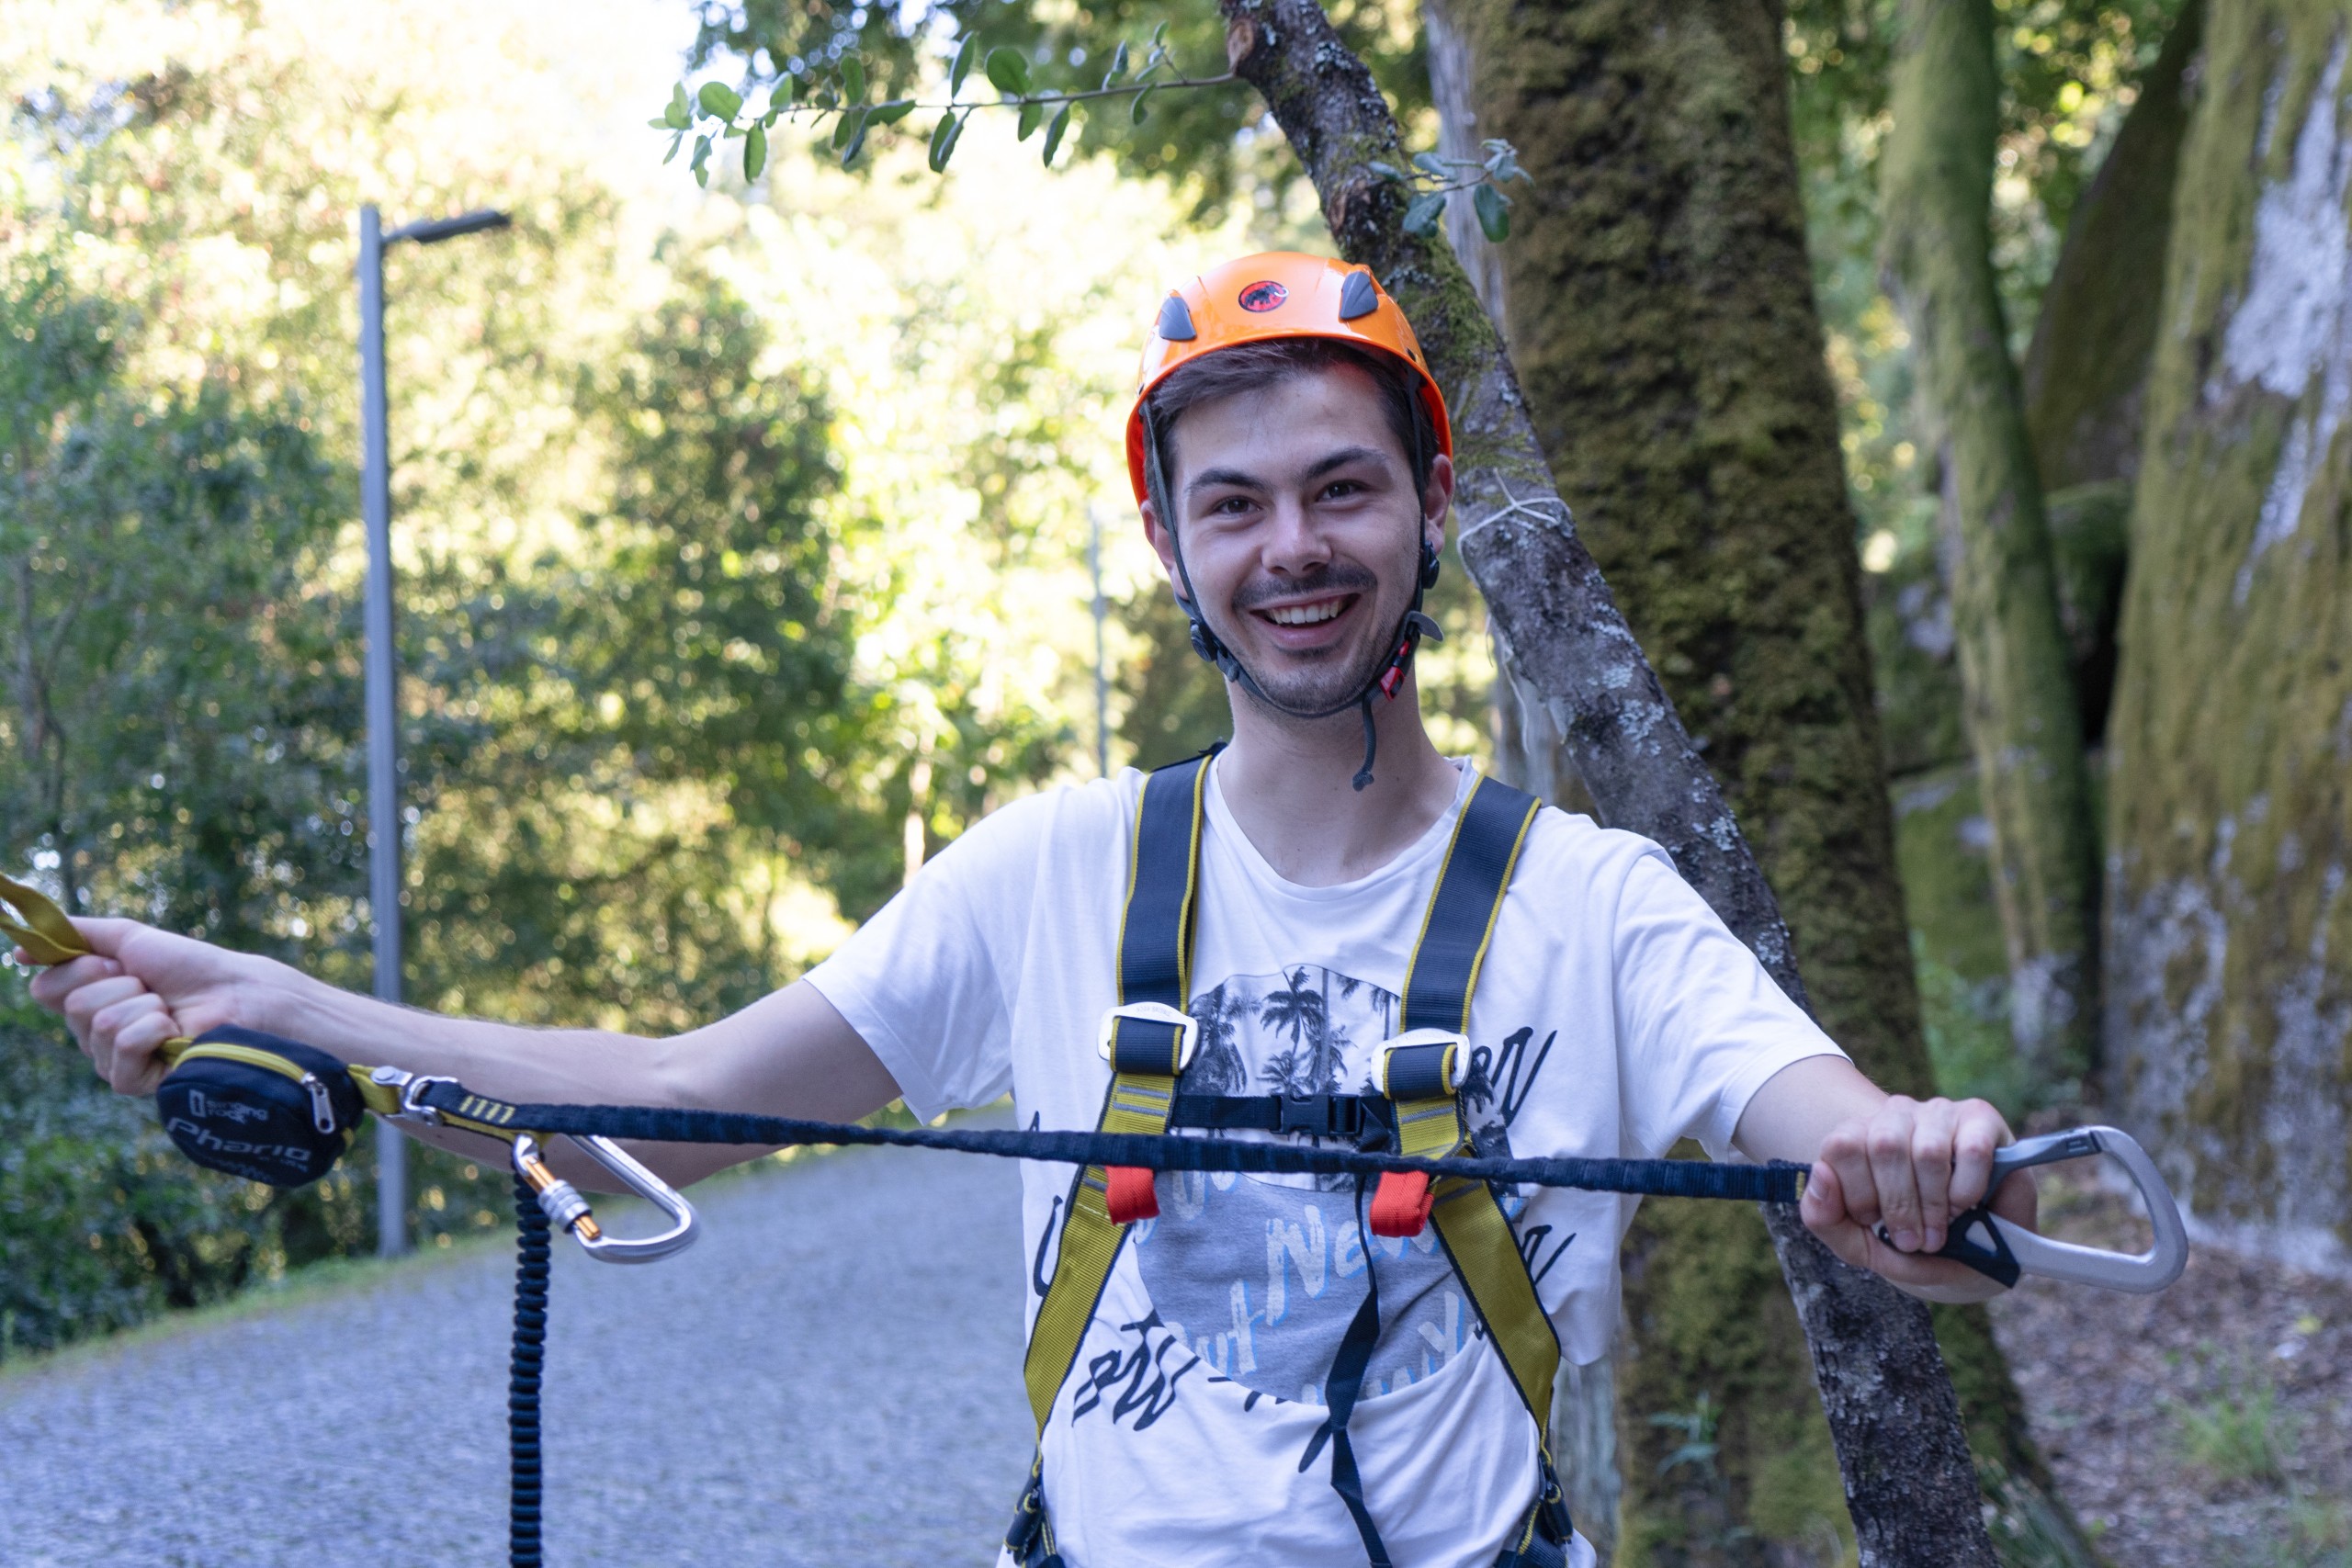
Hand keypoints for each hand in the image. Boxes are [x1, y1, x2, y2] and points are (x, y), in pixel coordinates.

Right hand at [21, 918, 274, 1096]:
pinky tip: (174, 1033)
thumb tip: (20, 950)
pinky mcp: (135, 1082)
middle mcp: (92, 1035)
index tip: (116, 961)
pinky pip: (124, 1048)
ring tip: (170, 1009)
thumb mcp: (127, 938)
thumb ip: (74, 936)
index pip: (47, 988)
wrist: (237, 991)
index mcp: (86, 1002)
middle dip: (122, 985)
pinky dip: (154, 1029)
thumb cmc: (189, 966)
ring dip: (145, 1005)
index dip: (83, 968)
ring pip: (102, 1023)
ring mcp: (111, 1062)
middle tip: (152, 987)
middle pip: (75, 1005)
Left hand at [1799, 1094, 2036, 1302]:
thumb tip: (1820, 1172)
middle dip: (1899, 1205)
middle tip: (1912, 1241)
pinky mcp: (1980, 1119)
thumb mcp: (1857, 1244)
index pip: (1841, 1145)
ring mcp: (1938, 1113)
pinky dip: (1967, 1189)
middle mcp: (1894, 1116)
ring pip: (1928, 1151)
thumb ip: (1823, 1217)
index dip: (1858, 1193)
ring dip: (1934, 1204)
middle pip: (1884, 1145)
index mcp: (1857, 1137)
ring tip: (1939, 1230)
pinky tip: (1964, 1206)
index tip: (1874, 1223)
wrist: (1971, 1256)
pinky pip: (1972, 1150)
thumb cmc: (1909, 1243)